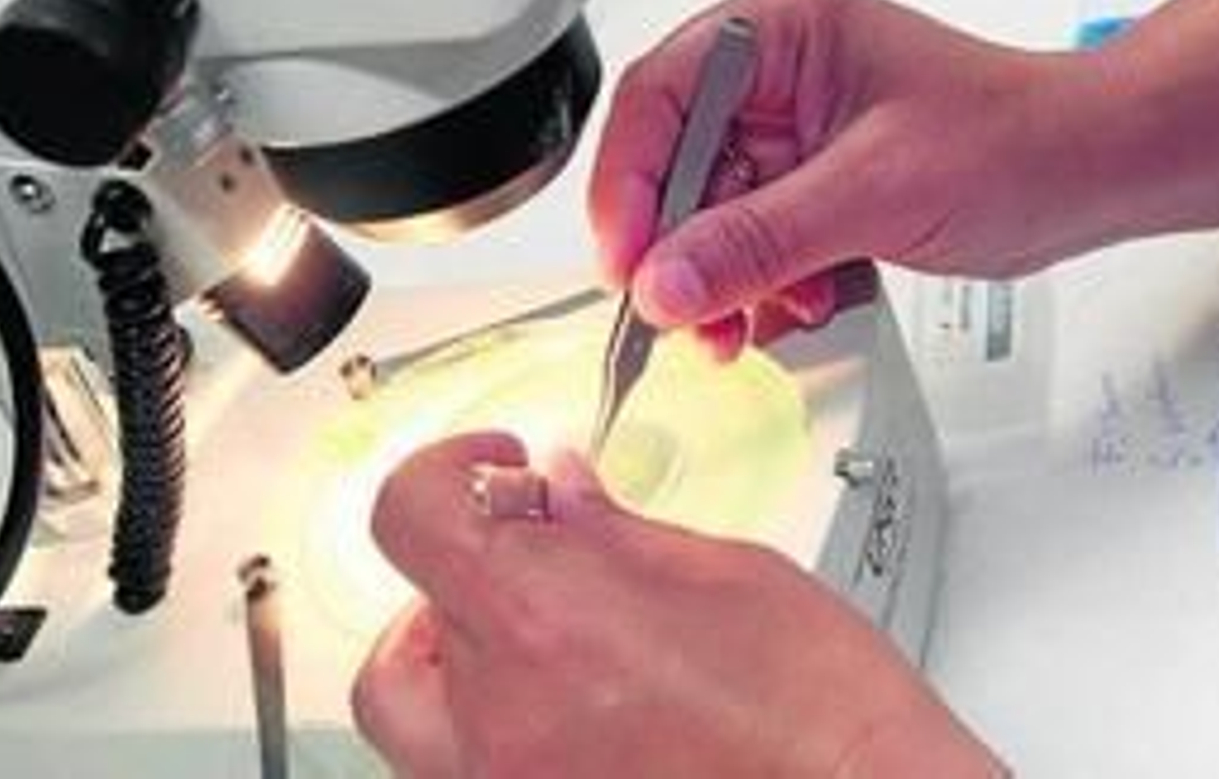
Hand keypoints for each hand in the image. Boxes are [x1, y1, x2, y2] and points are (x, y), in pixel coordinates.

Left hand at [352, 433, 1004, 777]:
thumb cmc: (821, 707)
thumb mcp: (723, 569)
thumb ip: (614, 528)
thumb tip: (558, 491)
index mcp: (542, 614)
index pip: (411, 516)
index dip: (443, 473)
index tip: (492, 471)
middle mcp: (503, 716)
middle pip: (397, 642)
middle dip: (449, 596)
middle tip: (524, 574)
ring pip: (420, 728)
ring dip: (461, 674)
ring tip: (549, 651)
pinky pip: (478, 775)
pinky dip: (505, 737)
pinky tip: (583, 716)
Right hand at [590, 0, 1081, 353]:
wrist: (1087, 170)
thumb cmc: (1014, 139)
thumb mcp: (874, 194)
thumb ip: (758, 242)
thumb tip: (665, 282)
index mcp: (778, 25)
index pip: (660, 98)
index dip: (628, 188)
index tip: (629, 267)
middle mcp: (771, 66)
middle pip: (671, 161)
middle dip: (677, 250)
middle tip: (682, 318)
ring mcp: (787, 122)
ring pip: (704, 210)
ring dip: (719, 278)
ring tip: (744, 325)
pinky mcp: (805, 173)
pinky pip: (745, 234)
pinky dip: (758, 281)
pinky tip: (795, 302)